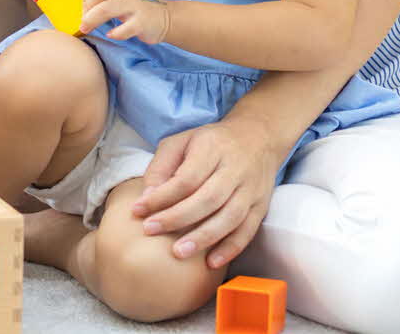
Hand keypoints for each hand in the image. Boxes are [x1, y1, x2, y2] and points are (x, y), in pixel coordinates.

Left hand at [79, 0, 169, 42]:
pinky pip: (124, 28)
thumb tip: (80, 10)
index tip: (85, 12)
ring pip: (106, 8)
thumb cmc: (135, 10)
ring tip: (88, 30)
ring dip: (92, 21)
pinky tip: (111, 34)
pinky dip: (114, 33)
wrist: (164, 18)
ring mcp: (134, 6)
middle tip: (85, 24)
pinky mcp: (142, 22)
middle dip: (85, 11)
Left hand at [132, 115, 283, 267]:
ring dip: (204, 237)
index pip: (186, 177)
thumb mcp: (181, 141)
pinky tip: (211, 262)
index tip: (137, 210)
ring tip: (179, 253)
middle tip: (151, 231)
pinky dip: (231, 248)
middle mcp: (235, 168)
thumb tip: (148, 197)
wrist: (258, 137)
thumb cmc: (211, 142)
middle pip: (208, 198)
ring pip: (230, 217)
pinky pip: (248, 230)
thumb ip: (162, 166)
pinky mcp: (261, 205)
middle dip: (177, 218)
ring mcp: (251, 189)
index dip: (162, 196)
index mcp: (213, 148)